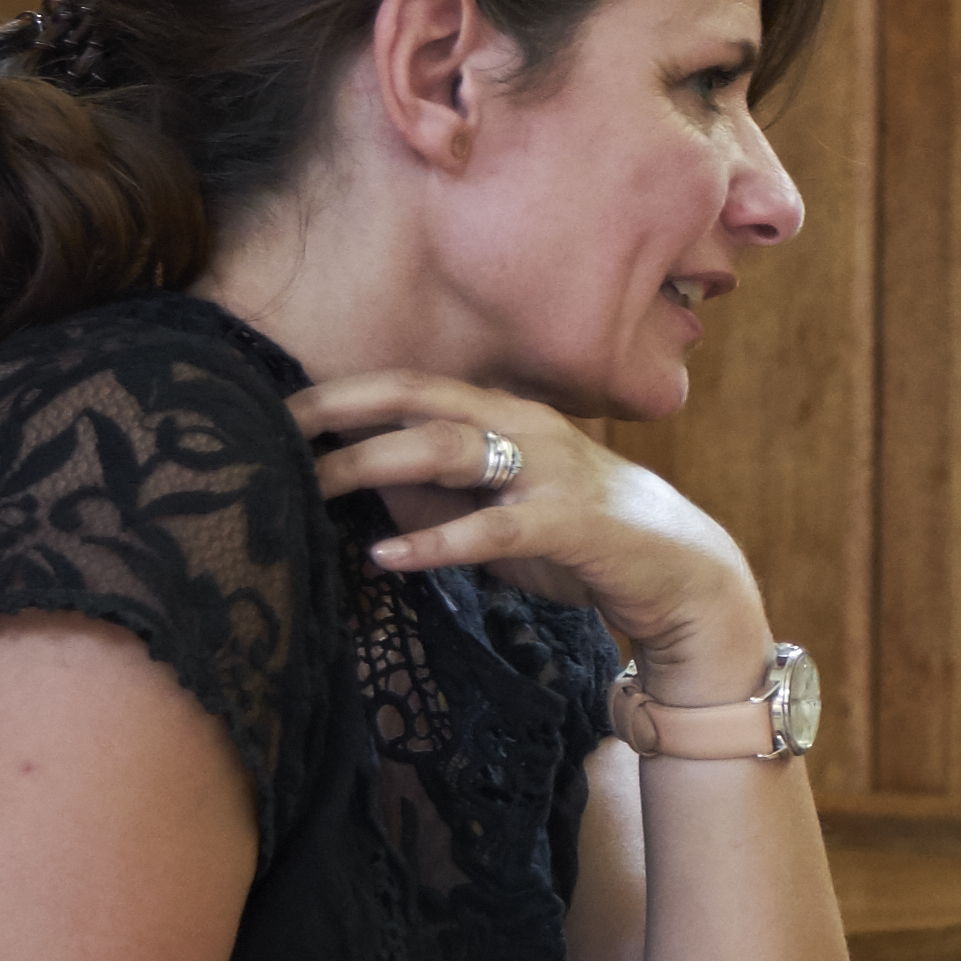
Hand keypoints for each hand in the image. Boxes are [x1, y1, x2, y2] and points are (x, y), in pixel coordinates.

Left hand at [294, 372, 771, 698]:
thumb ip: (438, 493)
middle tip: (278, 428)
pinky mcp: (570, 524)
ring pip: (450, 450)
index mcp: (508, 415)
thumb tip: (357, 482)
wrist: (682, 573)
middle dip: (346, 409)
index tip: (278, 407)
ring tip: (317, 485)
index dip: (346, 391)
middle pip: (423, 402)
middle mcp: (527, 427)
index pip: (414, 387)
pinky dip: (437, 539)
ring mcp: (551, 472)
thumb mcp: (498, 510)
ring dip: (376, 465)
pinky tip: (389, 553)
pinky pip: (492, 528)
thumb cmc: (581, 540)